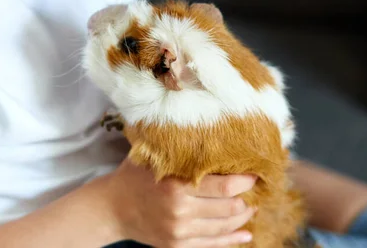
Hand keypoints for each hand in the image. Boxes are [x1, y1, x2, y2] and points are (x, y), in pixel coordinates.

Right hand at [103, 159, 256, 247]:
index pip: (224, 186)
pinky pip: (212, 244)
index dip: (246, 181)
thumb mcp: (152, 155)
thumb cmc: (134, 175)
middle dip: (248, 200)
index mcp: (176, 186)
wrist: (111, 208)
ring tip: (250, 207)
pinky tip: (245, 234)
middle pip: (229, 209)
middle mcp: (180, 211)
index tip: (255, 174)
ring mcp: (179, 232)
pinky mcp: (177, 245)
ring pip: (224, 228)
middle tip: (255, 191)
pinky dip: (232, 239)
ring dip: (243, 218)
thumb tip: (207, 129)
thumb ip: (177, 147)